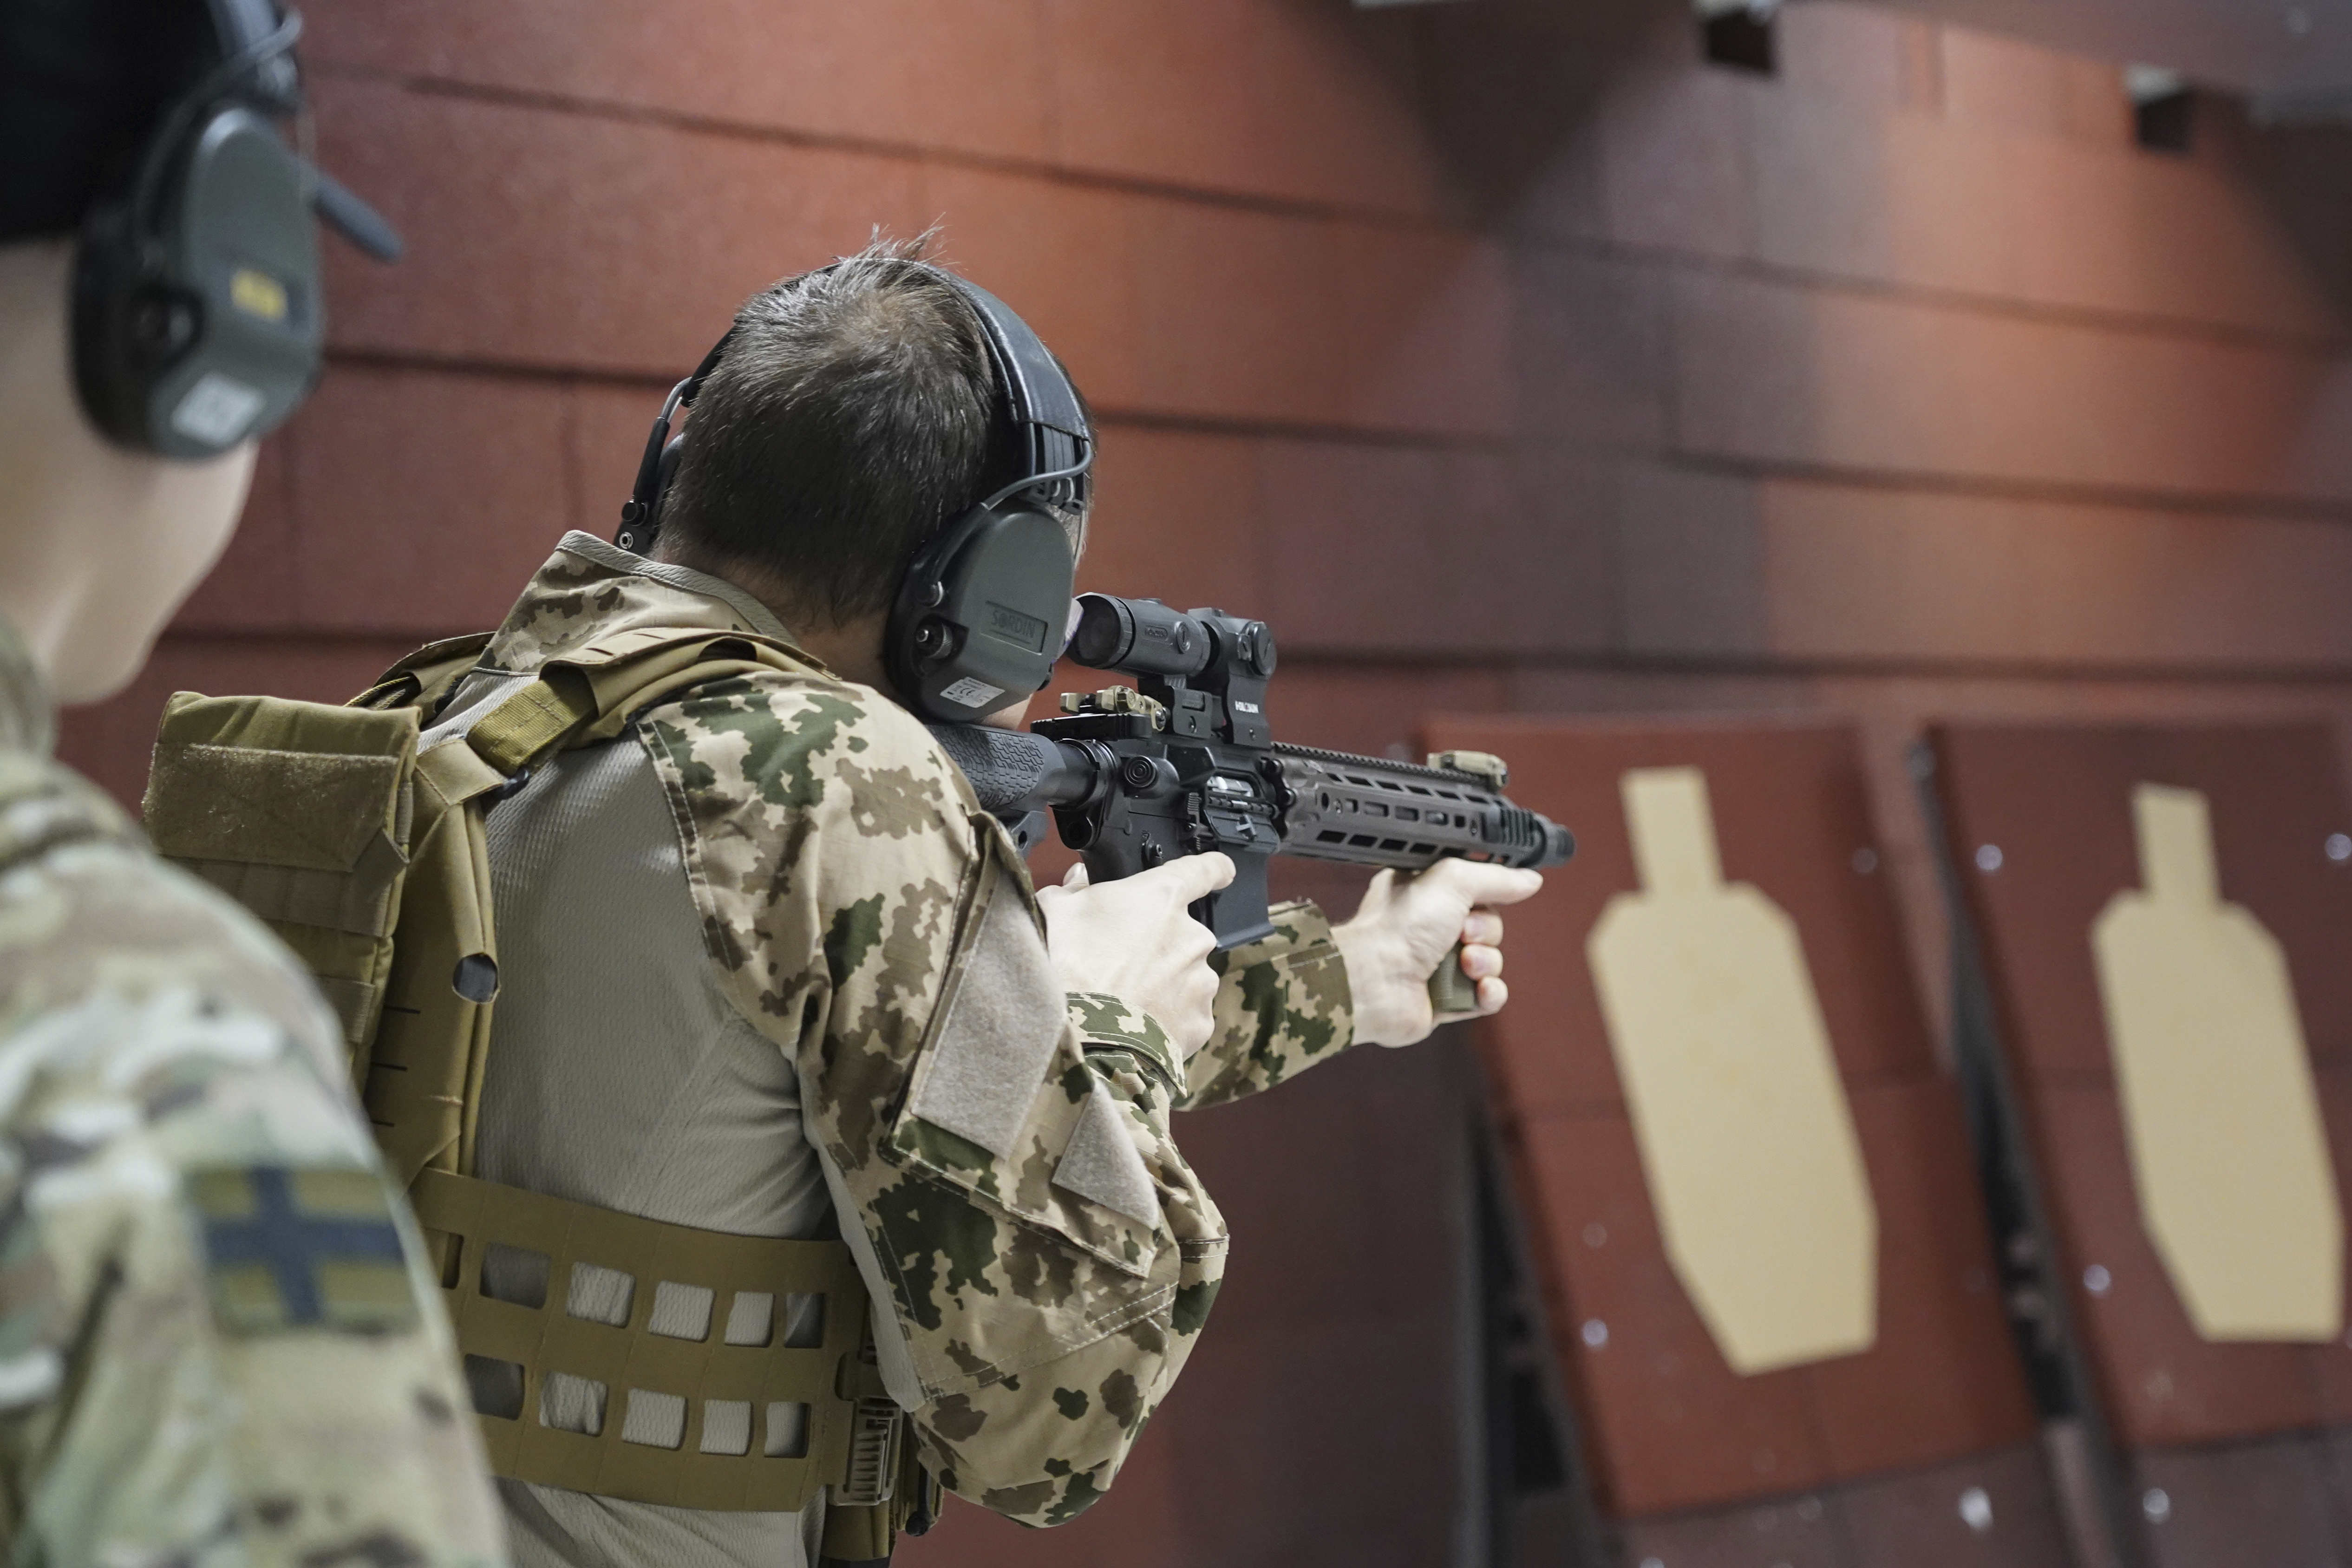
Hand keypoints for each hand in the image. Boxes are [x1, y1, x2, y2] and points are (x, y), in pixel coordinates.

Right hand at [1036, 854, 1235, 1058]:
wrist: (1082, 1037)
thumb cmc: (1068, 968)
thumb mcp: (1055, 911)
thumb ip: (1073, 889)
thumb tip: (1079, 881)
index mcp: (1164, 898)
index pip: (1205, 869)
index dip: (1214, 868)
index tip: (1221, 871)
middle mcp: (1193, 935)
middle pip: (1183, 933)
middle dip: (1158, 944)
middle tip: (1119, 962)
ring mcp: (1201, 980)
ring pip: (1185, 975)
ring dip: (1162, 983)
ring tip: (1123, 998)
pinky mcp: (1200, 1021)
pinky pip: (1186, 1014)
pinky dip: (1167, 1018)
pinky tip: (1137, 1023)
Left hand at [1331, 861, 1544, 1046]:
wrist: (1377, 980)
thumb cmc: (1399, 927)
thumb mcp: (1452, 880)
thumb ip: (1495, 877)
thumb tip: (1529, 879)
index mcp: (1425, 894)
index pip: (1475, 891)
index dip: (1485, 896)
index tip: (1479, 899)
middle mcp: (1429, 928)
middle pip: (1489, 927)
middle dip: (1486, 932)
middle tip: (1462, 934)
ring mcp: (1437, 966)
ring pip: (1491, 962)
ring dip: (1485, 963)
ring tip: (1463, 964)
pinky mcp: (1446, 1000)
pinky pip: (1487, 997)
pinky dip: (1489, 993)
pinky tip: (1479, 989)